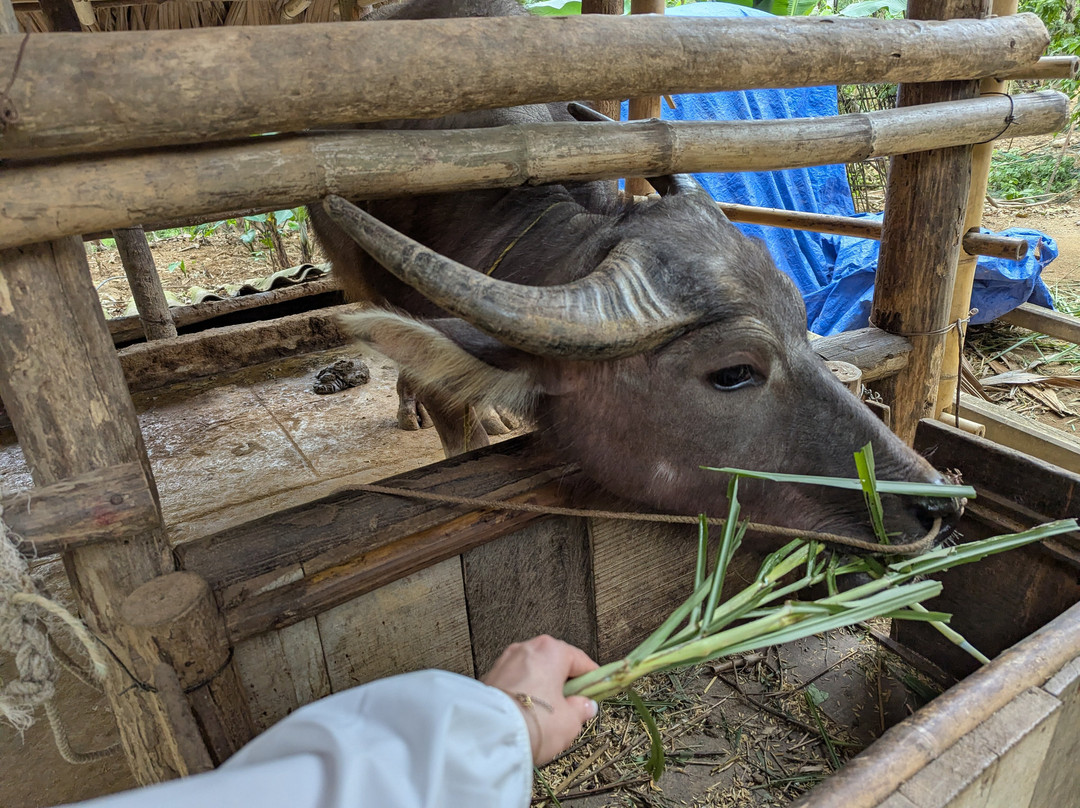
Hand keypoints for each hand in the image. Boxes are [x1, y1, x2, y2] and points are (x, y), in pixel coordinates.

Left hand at [481, 635, 598, 764]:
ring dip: (543, 687)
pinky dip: (524, 693)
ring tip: (549, 714)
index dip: (592, 679)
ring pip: (533, 672)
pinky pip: (516, 682)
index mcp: (551, 650)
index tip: (598, 691)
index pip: (580, 660)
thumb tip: (585, 706)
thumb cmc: (534, 723)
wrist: (491, 736)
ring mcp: (506, 660)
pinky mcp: (490, 676)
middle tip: (574, 705)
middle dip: (565, 682)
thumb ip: (581, 710)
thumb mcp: (570, 722)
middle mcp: (527, 648)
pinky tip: (528, 713)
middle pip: (555, 663)